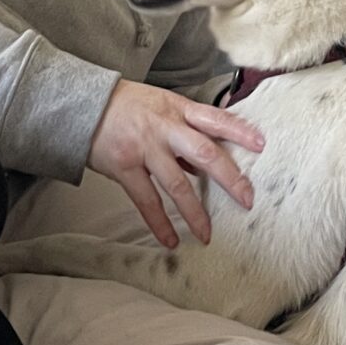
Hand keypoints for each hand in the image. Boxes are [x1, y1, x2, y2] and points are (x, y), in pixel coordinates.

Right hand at [86, 80, 262, 250]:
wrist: (84, 104)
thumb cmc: (127, 105)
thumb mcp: (161, 106)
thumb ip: (184, 130)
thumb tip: (206, 164)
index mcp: (177, 109)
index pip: (215, 118)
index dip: (239, 131)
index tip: (261, 145)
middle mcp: (164, 128)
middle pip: (204, 153)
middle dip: (229, 177)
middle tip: (247, 199)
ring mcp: (144, 148)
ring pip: (176, 184)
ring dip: (194, 212)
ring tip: (207, 234)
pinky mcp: (124, 166)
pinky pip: (146, 200)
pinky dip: (159, 223)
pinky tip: (170, 240)